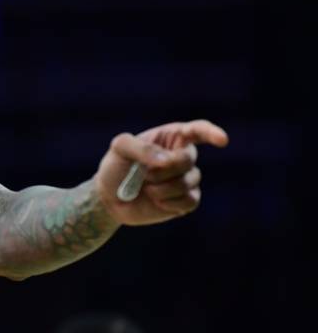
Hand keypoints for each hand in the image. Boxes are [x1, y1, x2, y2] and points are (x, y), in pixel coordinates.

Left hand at [94, 119, 228, 225]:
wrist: (110, 198)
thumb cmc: (116, 167)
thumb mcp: (120, 148)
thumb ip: (141, 148)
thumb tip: (167, 160)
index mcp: (172, 137)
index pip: (198, 130)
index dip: (211, 133)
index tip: (222, 140)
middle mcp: (183, 155)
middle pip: (188, 159)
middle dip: (162, 169)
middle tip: (144, 174)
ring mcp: (187, 178)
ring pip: (189, 182)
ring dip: (161, 187)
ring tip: (146, 188)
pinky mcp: (186, 200)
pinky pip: (190, 200)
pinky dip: (169, 202)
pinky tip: (156, 201)